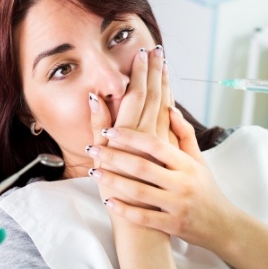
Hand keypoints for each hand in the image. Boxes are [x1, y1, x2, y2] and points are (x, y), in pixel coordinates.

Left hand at [87, 109, 235, 251]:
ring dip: (113, 181)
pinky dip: (125, 210)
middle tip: (92, 149)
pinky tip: (108, 201)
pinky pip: (144, 218)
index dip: (130, 136)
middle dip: (114, 156)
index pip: (155, 144)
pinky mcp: (173, 226)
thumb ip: (184, 134)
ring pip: (140, 191)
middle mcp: (183, 183)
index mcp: (187, 164)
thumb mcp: (199, 160)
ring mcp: (178, 206)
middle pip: (142, 166)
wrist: (223, 225)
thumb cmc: (206, 188)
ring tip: (93, 172)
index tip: (109, 130)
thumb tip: (170, 108)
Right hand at [88, 45, 175, 204]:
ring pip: (165, 105)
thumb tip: (96, 97)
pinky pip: (171, 121)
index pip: (137, 93)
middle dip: (155, 71)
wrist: (141, 218)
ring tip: (165, 65)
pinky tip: (170, 95)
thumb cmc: (116, 190)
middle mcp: (148, 134)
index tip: (144, 52)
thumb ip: (98, 125)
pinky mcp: (169, 151)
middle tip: (157, 50)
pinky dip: (171, 104)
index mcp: (130, 132)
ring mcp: (161, 142)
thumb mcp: (101, 157)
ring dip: (165, 84)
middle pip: (154, 94)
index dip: (141, 72)